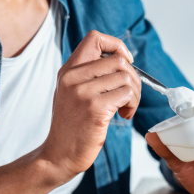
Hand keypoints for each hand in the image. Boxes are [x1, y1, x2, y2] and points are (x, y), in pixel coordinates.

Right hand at [40, 30, 140, 182]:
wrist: (58, 155)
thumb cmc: (71, 125)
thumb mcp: (71, 92)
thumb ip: (88, 74)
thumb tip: (121, 59)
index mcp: (68, 70)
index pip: (95, 37)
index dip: (116, 45)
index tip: (124, 62)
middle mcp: (73, 77)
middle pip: (118, 60)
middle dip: (133, 77)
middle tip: (129, 95)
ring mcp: (83, 92)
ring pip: (126, 77)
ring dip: (135, 93)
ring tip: (126, 107)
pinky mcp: (95, 108)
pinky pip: (127, 95)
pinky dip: (132, 105)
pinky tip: (123, 115)